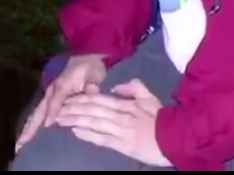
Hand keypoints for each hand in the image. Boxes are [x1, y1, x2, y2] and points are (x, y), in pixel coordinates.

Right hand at [16, 53, 107, 151]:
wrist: (85, 57)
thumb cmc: (90, 67)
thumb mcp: (94, 72)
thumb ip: (92, 82)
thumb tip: (92, 90)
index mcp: (62, 86)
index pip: (56, 101)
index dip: (52, 112)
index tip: (47, 125)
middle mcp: (51, 92)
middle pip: (39, 111)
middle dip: (30, 127)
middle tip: (21, 143)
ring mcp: (49, 96)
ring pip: (36, 114)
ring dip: (28, 128)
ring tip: (19, 144)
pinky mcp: (50, 100)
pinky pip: (39, 114)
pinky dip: (32, 125)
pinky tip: (29, 136)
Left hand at [55, 78, 170, 167]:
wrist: (176, 137)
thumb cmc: (163, 118)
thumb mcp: (151, 97)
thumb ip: (134, 88)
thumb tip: (115, 87)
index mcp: (128, 104)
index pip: (100, 99)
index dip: (83, 98)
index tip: (68, 97)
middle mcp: (121, 116)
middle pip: (93, 110)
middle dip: (74, 108)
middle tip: (57, 108)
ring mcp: (121, 131)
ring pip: (94, 123)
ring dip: (76, 120)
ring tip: (60, 119)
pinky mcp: (122, 145)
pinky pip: (102, 138)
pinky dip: (88, 134)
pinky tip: (75, 132)